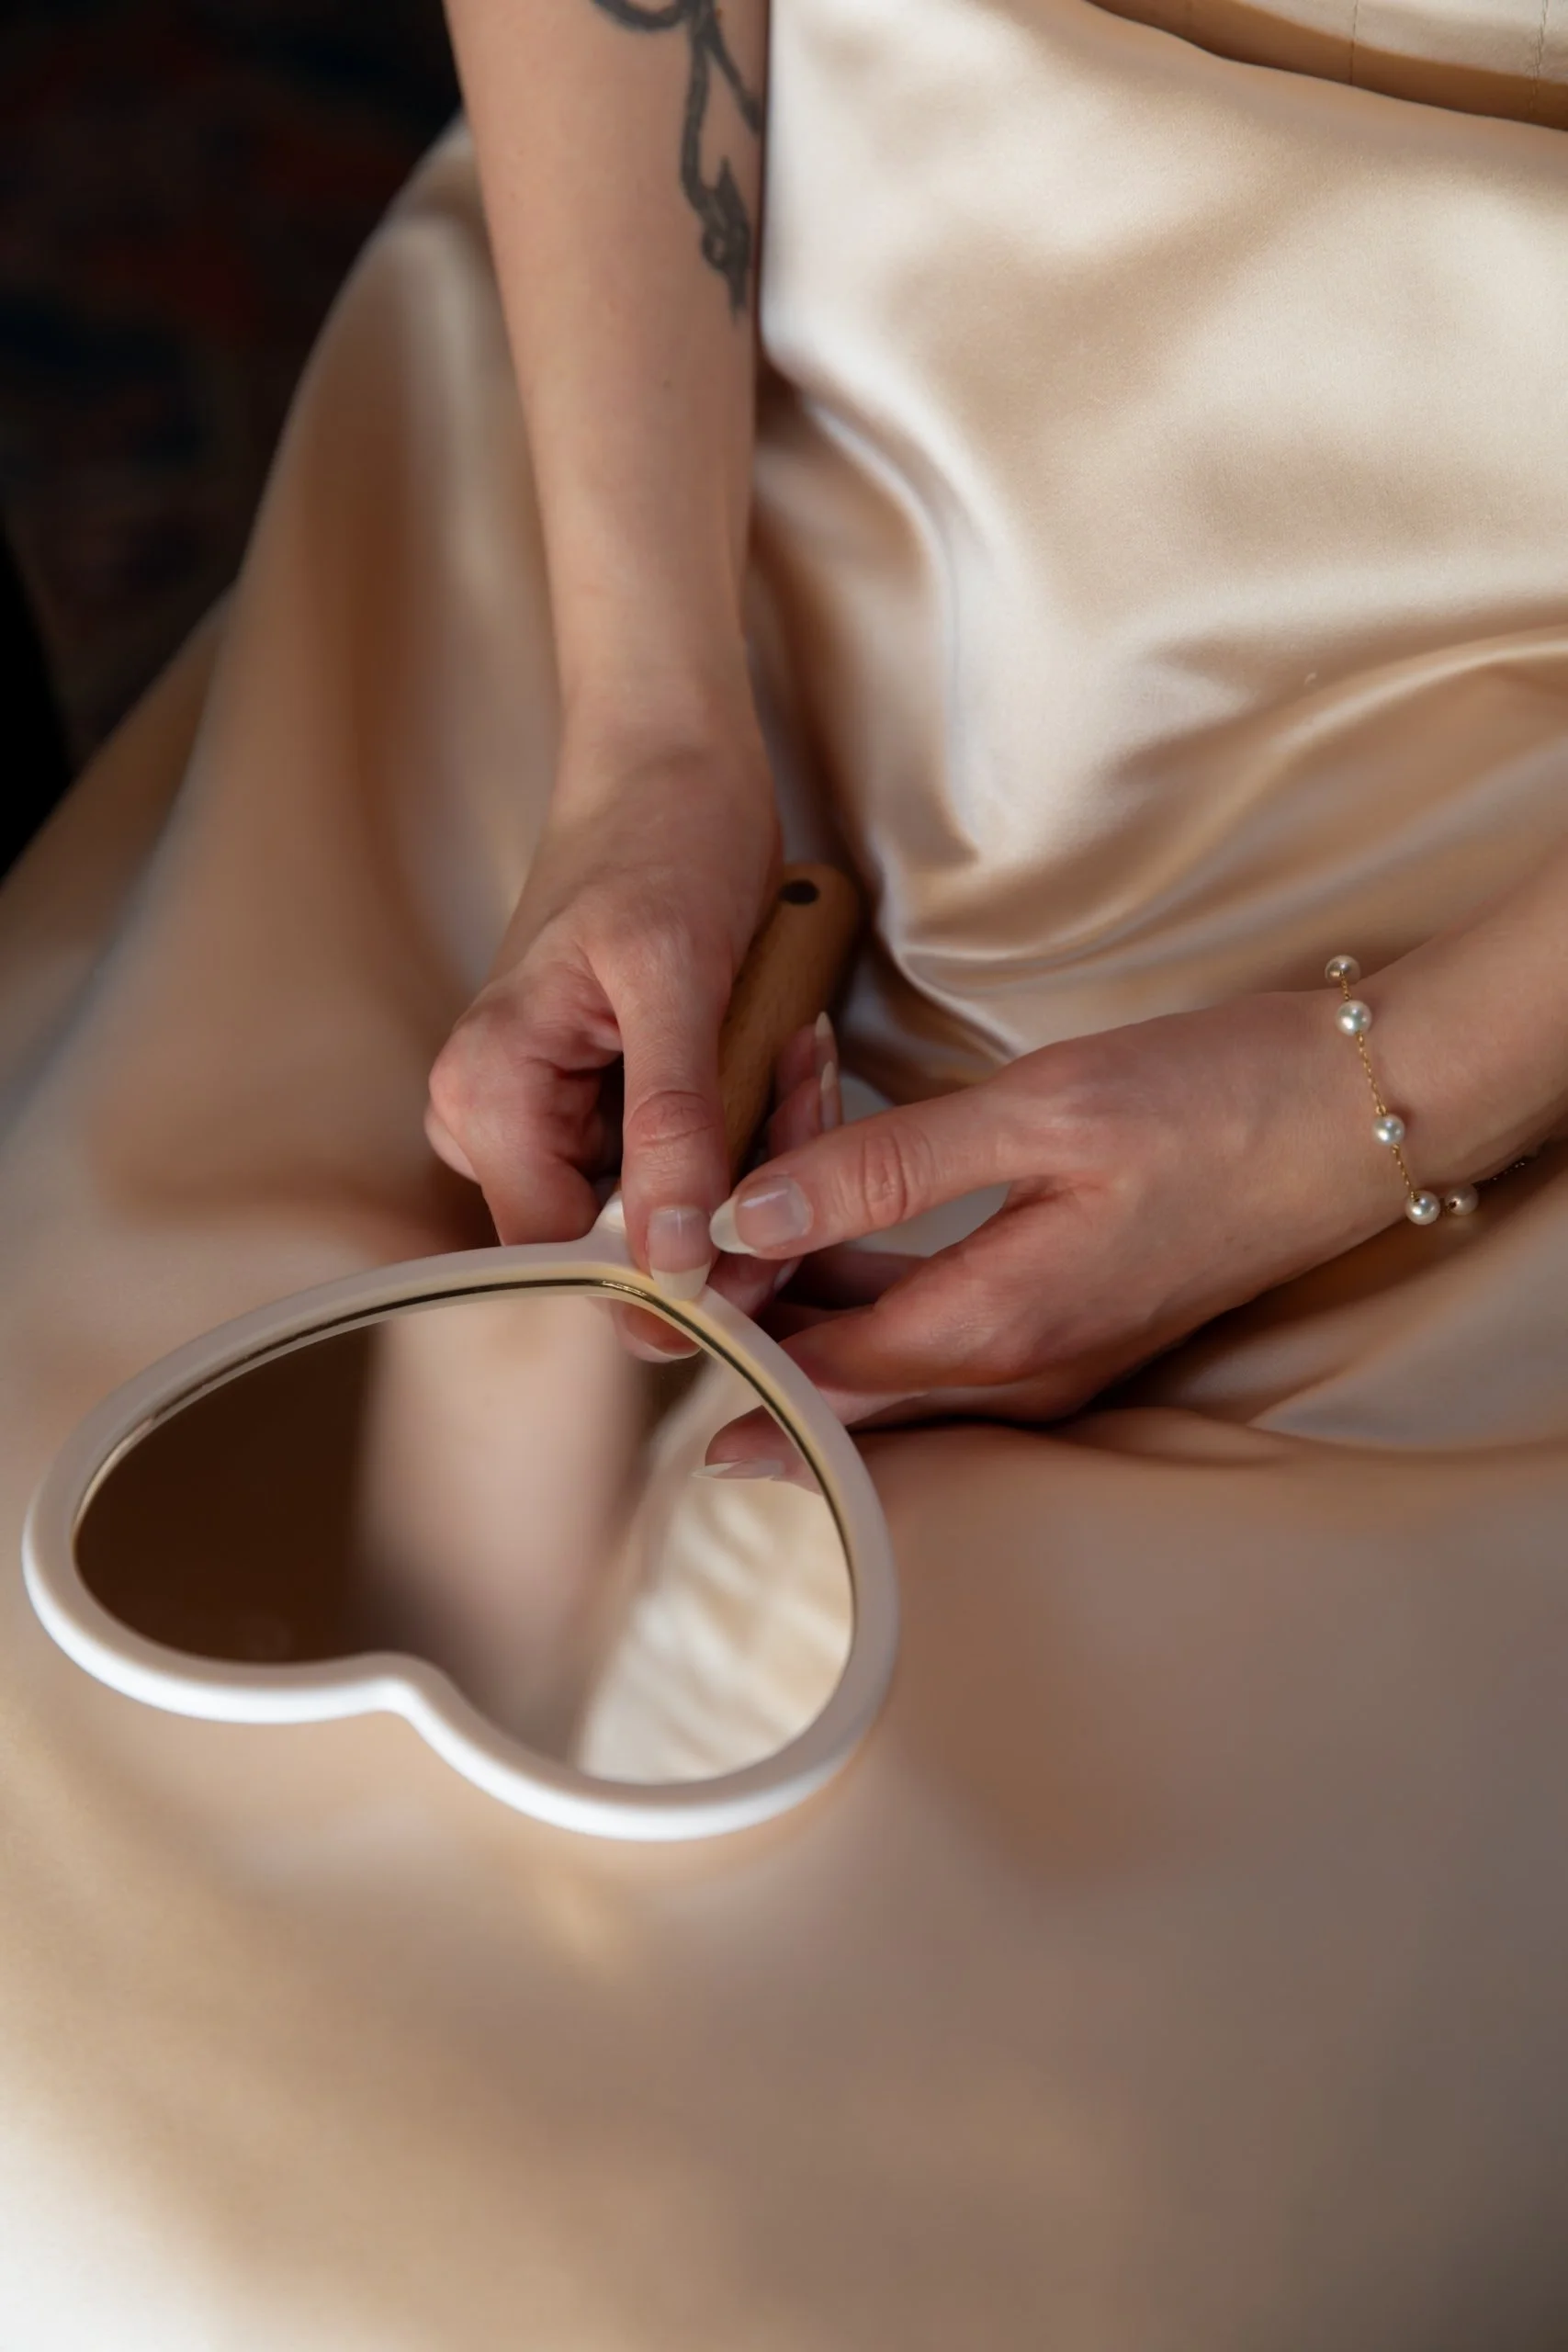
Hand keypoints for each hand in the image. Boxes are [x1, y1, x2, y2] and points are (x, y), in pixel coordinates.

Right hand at [426, 692, 779, 1286]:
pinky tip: (788, 1052)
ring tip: (798, 1052)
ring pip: (675, 1208)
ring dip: (764, 1151)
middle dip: (738, 1193)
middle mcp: (501, 1121)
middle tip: (802, 1093)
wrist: (670, 760)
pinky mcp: (608, 1102)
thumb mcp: (676, 977)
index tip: (770, 1235)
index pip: (567, 1262)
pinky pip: (694, 1161)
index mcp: (486, 1098)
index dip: (674, 1275)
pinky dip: (759, 1123)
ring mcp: (555, 1115)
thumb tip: (670, 1261)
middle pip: (629, 1243)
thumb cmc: (660, 836)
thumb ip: (669, 1124)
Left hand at [706, 987, 1423, 1429]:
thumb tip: (744, 1213)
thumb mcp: (1037, 1115)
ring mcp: (1046, 1357)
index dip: (717, 1333)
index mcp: (994, 1337)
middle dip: (752, 1305)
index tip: (644, 1280)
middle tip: (691, 1216)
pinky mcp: (1067, 1319)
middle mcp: (1015, 1378)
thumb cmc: (1213, 1103)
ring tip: (755, 1176)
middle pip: (834, 1380)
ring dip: (808, 1279)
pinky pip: (932, 1320)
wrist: (1359, 1109)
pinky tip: (832, 1193)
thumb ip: (882, 1171)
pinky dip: (869, 1267)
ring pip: (880, 1348)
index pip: (806, 1380)